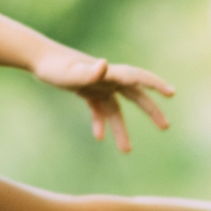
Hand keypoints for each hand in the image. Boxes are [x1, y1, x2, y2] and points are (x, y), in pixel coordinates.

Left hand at [31, 46, 175, 152]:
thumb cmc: (54, 67)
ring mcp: (98, 86)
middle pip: (135, 96)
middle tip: (166, 126)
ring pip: (116, 109)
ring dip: (121, 128)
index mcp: (109, 74)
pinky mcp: (86, 91)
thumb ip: (89, 72)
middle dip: (151, 111)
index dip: (155, 84)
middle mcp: (107, 79)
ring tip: (127, 150)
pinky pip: (98, 109)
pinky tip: (99, 137)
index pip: (138, 78)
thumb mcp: (70, 73)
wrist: (38, 59)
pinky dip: (100, 122)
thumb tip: (104, 64)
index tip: (172, 93)